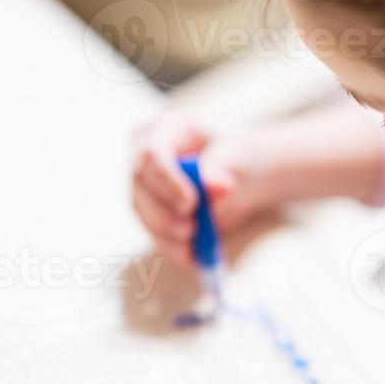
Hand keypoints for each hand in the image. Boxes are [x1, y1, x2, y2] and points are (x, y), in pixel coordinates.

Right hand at [130, 111, 267, 265]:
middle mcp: (144, 152)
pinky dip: (171, 246)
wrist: (244, 177)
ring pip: (141, 211)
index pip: (152, 155)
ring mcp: (142, 182)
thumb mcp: (239, 156)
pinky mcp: (147, 210)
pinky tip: (191, 255)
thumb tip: (214, 185)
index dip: (167, 183)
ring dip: (167, 233)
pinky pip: (151, 231)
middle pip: (140, 184)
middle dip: (164, 213)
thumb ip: (223, 167)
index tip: (191, 205)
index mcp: (166, 128)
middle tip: (192, 229)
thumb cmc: (239, 157)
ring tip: (195, 242)